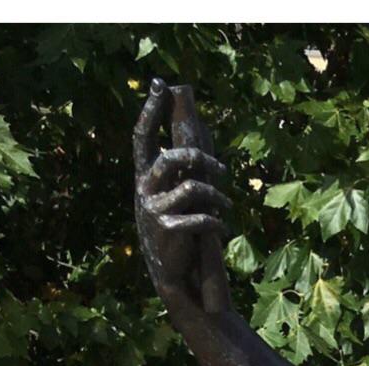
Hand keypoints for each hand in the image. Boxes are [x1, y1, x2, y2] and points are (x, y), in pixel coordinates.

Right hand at [133, 80, 233, 319]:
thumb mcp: (172, 200)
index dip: (150, 111)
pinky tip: (221, 229)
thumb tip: (198, 143)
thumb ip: (178, 173)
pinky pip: (200, 215)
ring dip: (216, 196)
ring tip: (226, 205)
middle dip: (202, 160)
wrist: (173, 278)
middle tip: (222, 172)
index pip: (142, 138)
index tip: (159, 85)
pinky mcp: (168, 230)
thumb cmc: (177, 234)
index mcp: (144, 179)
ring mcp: (155, 211)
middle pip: (173, 157)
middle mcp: (144, 191)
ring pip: (193, 186)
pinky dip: (216, 222)